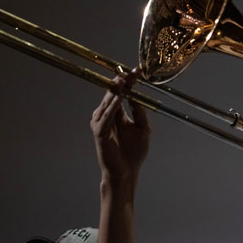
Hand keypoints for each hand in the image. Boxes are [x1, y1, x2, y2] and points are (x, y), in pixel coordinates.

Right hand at [90, 70, 150, 185]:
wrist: (127, 171)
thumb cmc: (134, 152)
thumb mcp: (143, 127)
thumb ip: (139, 111)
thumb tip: (137, 94)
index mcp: (118, 113)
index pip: (121, 92)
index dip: (128, 82)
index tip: (137, 71)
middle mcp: (107, 116)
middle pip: (112, 94)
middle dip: (120, 82)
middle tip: (128, 72)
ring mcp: (101, 124)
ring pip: (107, 103)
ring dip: (115, 92)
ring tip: (122, 81)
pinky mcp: (99, 133)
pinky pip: (105, 117)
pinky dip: (112, 108)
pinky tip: (118, 99)